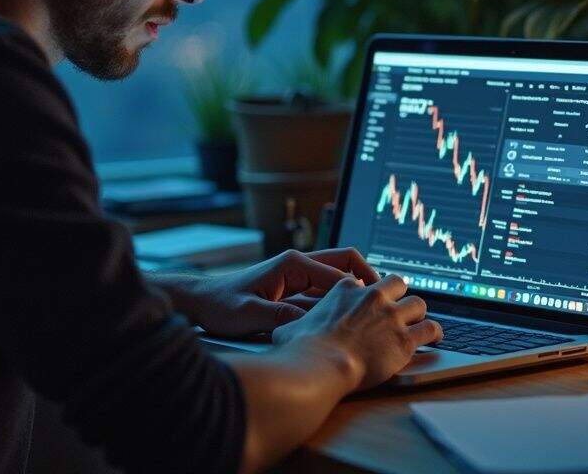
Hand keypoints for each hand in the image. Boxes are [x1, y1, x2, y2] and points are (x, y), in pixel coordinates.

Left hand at [165, 247, 380, 337]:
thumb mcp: (250, 313)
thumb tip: (312, 324)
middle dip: (368, 280)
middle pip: (346, 263)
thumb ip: (281, 317)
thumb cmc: (221, 304)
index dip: (361, 287)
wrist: (201, 303)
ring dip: (355, 293)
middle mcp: (298, 265)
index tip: (379, 303)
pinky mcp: (294, 291)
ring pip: (338, 278)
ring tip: (375, 314)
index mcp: (292, 264)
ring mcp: (297, 277)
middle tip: (386, 301)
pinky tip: (348, 323)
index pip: (338, 269)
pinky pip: (325, 293)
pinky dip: (339, 304)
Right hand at [271, 273, 442, 390]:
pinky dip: (435, 333)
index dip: (368, 293)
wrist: (322, 365)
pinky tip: (435, 338)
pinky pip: (432, 329)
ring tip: (419, 322)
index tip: (369, 303)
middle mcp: (372, 297)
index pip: (364, 281)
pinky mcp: (406, 339)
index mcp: (346, 289)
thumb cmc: (303, 349)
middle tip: (398, 306)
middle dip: (399, 293)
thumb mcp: (289, 328)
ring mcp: (392, 316)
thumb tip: (283, 330)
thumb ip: (292, 323)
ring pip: (419, 303)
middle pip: (397, 283)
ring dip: (418, 313)